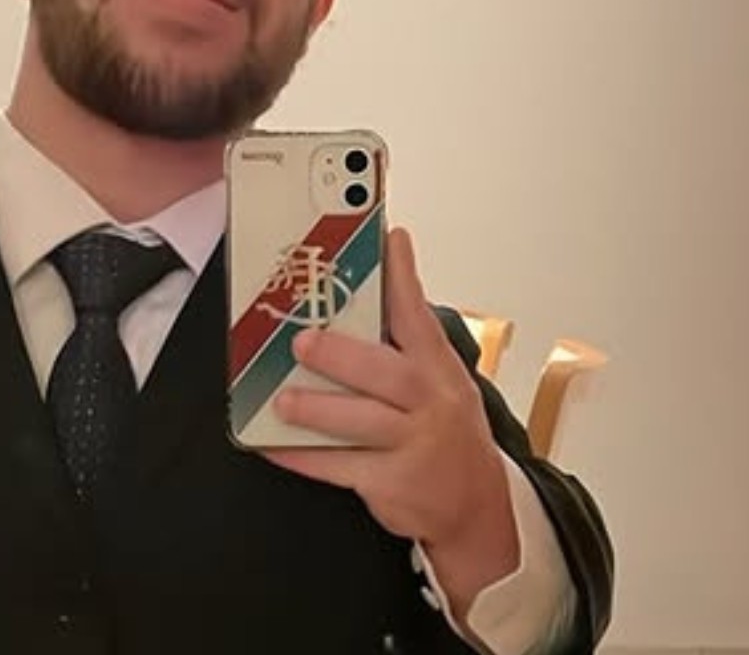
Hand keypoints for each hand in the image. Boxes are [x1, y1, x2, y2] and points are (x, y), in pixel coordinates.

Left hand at [264, 228, 518, 612]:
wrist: (476, 507)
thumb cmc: (449, 433)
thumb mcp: (445, 382)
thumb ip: (412, 342)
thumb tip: (379, 287)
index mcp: (441, 371)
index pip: (420, 317)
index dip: (402, 277)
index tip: (386, 241)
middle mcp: (431, 404)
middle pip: (387, 375)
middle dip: (341, 356)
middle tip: (302, 342)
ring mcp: (413, 446)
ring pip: (360, 424)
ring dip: (316, 410)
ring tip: (280, 399)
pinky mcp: (391, 484)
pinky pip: (338, 468)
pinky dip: (302, 457)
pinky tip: (272, 444)